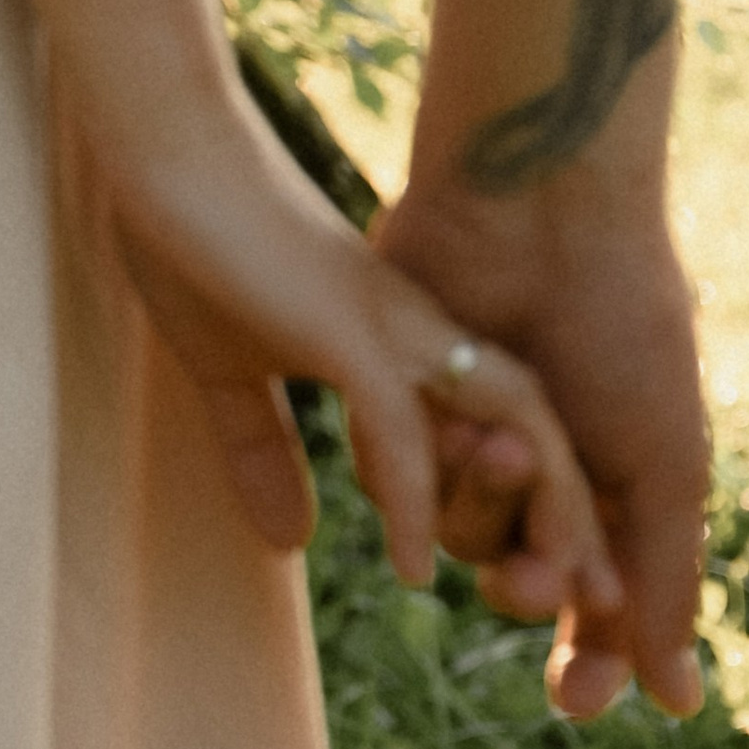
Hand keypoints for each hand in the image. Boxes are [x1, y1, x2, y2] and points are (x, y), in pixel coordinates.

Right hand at [110, 100, 621, 634]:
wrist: (157, 154)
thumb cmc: (191, 247)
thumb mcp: (227, 377)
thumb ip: (264, 454)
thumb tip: (290, 543)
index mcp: (402, 338)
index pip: (494, 422)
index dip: (529, 494)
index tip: (543, 569)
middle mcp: (418, 330)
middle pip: (529, 424)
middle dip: (567, 511)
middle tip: (591, 595)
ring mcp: (388, 327)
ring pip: (497, 425)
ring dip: (525, 510)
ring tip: (538, 593)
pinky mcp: (343, 327)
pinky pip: (399, 428)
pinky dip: (415, 501)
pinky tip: (416, 568)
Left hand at [372, 158, 710, 719]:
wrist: (541, 212)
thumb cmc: (624, 327)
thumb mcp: (663, 465)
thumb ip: (665, 584)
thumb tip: (681, 706)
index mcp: (617, 488)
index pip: (597, 610)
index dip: (586, 661)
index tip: (573, 697)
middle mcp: (544, 471)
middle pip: (520, 582)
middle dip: (529, 582)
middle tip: (538, 571)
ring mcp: (471, 437)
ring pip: (458, 535)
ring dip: (483, 508)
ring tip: (502, 442)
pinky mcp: (400, 403)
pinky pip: (399, 482)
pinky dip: (428, 461)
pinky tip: (452, 409)